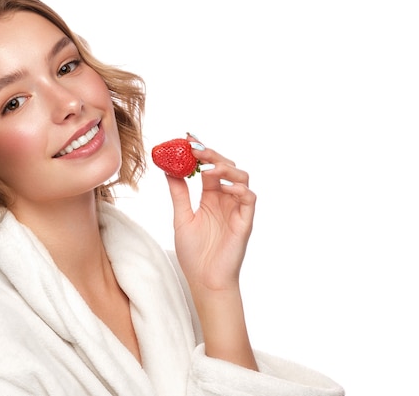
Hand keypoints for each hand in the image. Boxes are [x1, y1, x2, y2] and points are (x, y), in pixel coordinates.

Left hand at [164, 134, 256, 292]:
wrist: (204, 280)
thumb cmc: (194, 253)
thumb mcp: (181, 218)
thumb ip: (179, 194)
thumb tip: (168, 169)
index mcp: (210, 197)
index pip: (209, 168)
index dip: (201, 153)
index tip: (187, 139)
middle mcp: (225, 199)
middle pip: (226, 167)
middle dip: (212, 154)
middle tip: (195, 148)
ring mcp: (236, 209)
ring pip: (241, 177)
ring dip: (226, 168)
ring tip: (208, 167)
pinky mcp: (245, 221)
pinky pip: (249, 198)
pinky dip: (239, 188)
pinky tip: (224, 187)